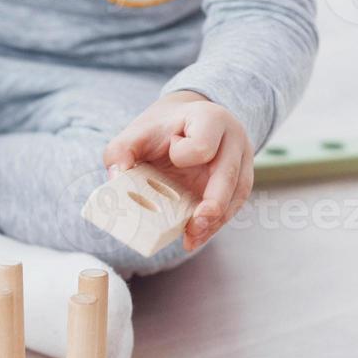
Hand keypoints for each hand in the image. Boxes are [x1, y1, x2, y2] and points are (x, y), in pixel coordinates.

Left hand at [103, 91, 253, 251]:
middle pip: (228, 175)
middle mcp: (233, 139)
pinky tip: (196, 236)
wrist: (182, 123)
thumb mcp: (138, 132)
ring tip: (192, 238)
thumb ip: (121, 150)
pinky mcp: (240, 181)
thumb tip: (115, 179)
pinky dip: (214, 224)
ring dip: (214, 221)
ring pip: (235, 195)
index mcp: (210, 119)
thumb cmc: (161, 129)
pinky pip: (233, 206)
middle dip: (212, 204)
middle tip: (194, 226)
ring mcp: (242, 161)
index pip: (203, 146)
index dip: (184, 155)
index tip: (172, 152)